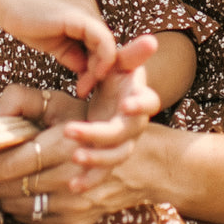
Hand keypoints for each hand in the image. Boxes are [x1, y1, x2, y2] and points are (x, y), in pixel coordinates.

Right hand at [0, 0, 117, 97]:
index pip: (100, 43)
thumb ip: (73, 55)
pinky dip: (100, 61)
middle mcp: (90, 8)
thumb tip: (86, 71)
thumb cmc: (25, 22)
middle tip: (84, 90)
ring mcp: (87, 9)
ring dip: (98, 69)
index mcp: (85, 13)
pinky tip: (88, 76)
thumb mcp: (56, 44)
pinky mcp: (80, 16)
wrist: (4, 5)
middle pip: (105, 44)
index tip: (83, 87)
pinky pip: (102, 40)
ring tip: (84, 87)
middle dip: (98, 71)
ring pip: (107, 44)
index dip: (96, 67)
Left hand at [0, 76, 160, 223]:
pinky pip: (31, 221)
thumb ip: (20, 101)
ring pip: (15, 207)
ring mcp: (72, 207)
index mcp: (63, 146)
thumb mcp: (60, 103)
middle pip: (6, 189)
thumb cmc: (91, 123)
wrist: (140, 163)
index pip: (6, 164)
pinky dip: (12, 209)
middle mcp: (68, 180)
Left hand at [63, 34, 160, 181]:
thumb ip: (132, 54)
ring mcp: (124, 144)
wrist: (115, 102)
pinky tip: (73, 185)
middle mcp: (135, 125)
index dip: (140, 104)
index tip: (127, 103)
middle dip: (98, 133)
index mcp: (139, 99)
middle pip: (123, 133)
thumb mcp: (121, 63)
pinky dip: (90, 180)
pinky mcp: (109, 157)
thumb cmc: (117, 78)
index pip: (149, 102)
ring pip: (115, 156)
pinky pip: (102, 173)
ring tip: (74, 156)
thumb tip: (152, 39)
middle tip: (71, 130)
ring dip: (96, 159)